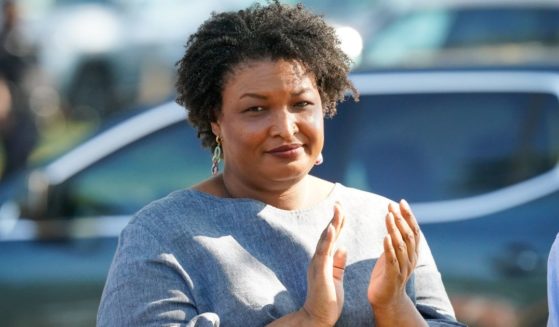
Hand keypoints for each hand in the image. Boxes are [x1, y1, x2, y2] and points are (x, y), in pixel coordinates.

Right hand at [302, 203, 346, 326]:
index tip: (342, 209)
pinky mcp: (320, 272)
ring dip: (332, 223)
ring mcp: (318, 264)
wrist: (317, 318)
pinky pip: (324, 252)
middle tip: (339, 201)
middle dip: (335, 217)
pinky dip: (328, 239)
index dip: (338, 223)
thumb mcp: (336, 278)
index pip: (333, 238)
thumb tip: (343, 248)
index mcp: (325, 260)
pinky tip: (333, 228)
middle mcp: (319, 259)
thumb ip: (338, 263)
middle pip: (328, 234)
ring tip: (338, 209)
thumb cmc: (327, 300)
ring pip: (325, 239)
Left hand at [367, 199, 420, 308]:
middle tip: (392, 205)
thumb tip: (394, 220)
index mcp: (412, 253)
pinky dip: (389, 248)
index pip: (413, 231)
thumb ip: (396, 240)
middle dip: (401, 218)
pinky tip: (385, 237)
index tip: (401, 201)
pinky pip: (392, 260)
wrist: (386, 301)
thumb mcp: (393, 254)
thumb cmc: (387, 275)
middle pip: (409, 235)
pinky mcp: (393, 277)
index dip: (408, 216)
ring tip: (388, 215)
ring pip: (401, 245)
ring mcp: (403, 269)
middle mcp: (410, 259)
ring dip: (395, 229)